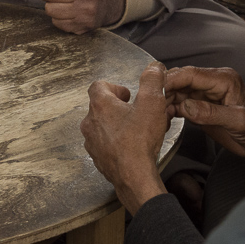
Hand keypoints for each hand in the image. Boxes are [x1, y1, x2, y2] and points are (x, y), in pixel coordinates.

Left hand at [80, 62, 171, 213]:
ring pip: (102, 126)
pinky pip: (104, 144)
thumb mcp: (152, 103)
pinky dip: (115, 142)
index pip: (98, 85)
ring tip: (135, 130)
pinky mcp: (97, 158)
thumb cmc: (140, 140)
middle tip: (135, 112)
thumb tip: (154, 67)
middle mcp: (90, 123)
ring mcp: (92, 142)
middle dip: (118, 107)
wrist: (133, 176)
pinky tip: (131, 147)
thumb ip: (152, 80)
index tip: (128, 95)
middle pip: (100, 106)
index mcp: (100, 105)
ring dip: (116, 125)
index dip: (115, 87)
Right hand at [164, 66, 244, 171]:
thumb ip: (212, 113)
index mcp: (224, 79)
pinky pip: (182, 103)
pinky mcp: (202, 107)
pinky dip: (171, 109)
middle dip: (165, 90)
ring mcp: (206, 95)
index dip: (172, 80)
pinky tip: (164, 117)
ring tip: (154, 113)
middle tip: (150, 104)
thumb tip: (186, 106)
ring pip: (178, 91)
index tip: (155, 90)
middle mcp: (213, 83)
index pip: (191, 74)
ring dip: (166, 100)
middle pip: (181, 80)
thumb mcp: (238, 122)